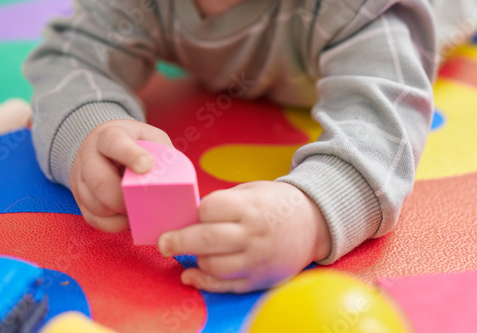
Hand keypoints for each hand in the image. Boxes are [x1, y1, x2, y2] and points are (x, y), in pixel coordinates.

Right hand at [70, 119, 172, 232]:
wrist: (102, 146)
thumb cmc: (132, 143)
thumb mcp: (149, 137)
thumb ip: (161, 151)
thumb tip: (176, 177)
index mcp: (108, 135)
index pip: (114, 142)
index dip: (130, 155)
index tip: (147, 165)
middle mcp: (89, 155)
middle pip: (100, 181)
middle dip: (124, 198)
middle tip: (143, 202)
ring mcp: (80, 178)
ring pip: (94, 204)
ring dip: (119, 213)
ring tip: (138, 211)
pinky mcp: (79, 199)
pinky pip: (93, 218)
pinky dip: (113, 224)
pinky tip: (128, 219)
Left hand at [158, 181, 330, 292]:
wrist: (313, 224)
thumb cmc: (276, 204)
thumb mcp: (253, 191)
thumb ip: (224, 202)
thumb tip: (190, 217)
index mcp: (251, 207)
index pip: (210, 209)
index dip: (198, 211)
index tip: (196, 212)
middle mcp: (253, 235)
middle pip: (206, 239)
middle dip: (178, 240)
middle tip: (163, 241)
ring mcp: (256, 260)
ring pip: (213, 265)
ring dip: (195, 259)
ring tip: (191, 252)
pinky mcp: (257, 279)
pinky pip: (224, 285)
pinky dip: (203, 282)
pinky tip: (191, 275)